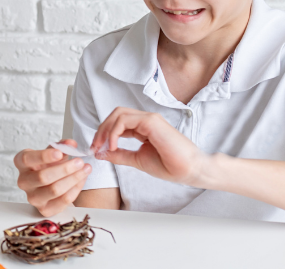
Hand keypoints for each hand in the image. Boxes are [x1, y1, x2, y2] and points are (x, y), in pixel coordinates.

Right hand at [14, 139, 91, 216]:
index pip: (27, 159)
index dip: (44, 156)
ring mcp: (33, 197)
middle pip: (43, 177)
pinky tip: (82, 180)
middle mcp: (23, 181)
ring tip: (85, 169)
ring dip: (73, 179)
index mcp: (22, 164)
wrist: (51, 187)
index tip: (60, 153)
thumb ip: (62, 146)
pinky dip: (75, 189)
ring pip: (54, 189)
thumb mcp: (54, 153)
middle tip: (79, 162)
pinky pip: (63, 200)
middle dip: (65, 169)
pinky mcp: (44, 209)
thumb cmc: (50, 167)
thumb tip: (71, 144)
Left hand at [90, 107, 208, 185]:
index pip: (117, 123)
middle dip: (101, 129)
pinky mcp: (151, 121)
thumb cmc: (170, 166)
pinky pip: (124, 120)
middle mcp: (146, 120)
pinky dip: (113, 132)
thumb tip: (100, 152)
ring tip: (102, 146)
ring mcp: (149, 119)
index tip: (95, 149)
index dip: (103, 134)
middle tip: (94, 146)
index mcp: (143, 128)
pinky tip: (113, 145)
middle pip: (115, 115)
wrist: (189, 170)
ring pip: (118, 114)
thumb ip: (119, 155)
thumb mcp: (137, 159)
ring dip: (105, 130)